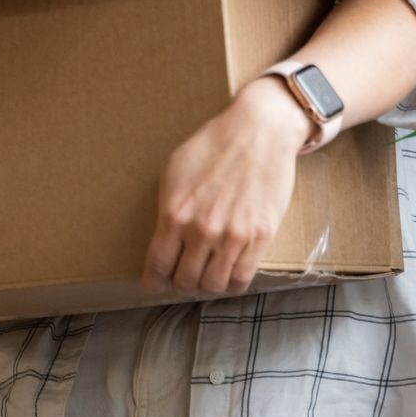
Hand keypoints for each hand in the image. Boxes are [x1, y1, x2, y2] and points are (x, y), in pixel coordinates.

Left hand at [141, 78, 310, 296]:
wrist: (259, 131)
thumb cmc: (214, 145)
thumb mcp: (174, 171)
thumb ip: (167, 208)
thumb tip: (163, 238)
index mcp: (174, 214)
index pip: (157, 268)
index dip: (154, 282)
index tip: (157, 282)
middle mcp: (202, 230)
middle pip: (185, 281)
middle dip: (182, 281)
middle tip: (186, 273)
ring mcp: (233, 235)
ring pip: (214, 285)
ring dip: (208, 283)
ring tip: (209, 272)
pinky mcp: (260, 236)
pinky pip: (243, 278)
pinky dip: (233, 282)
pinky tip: (230, 272)